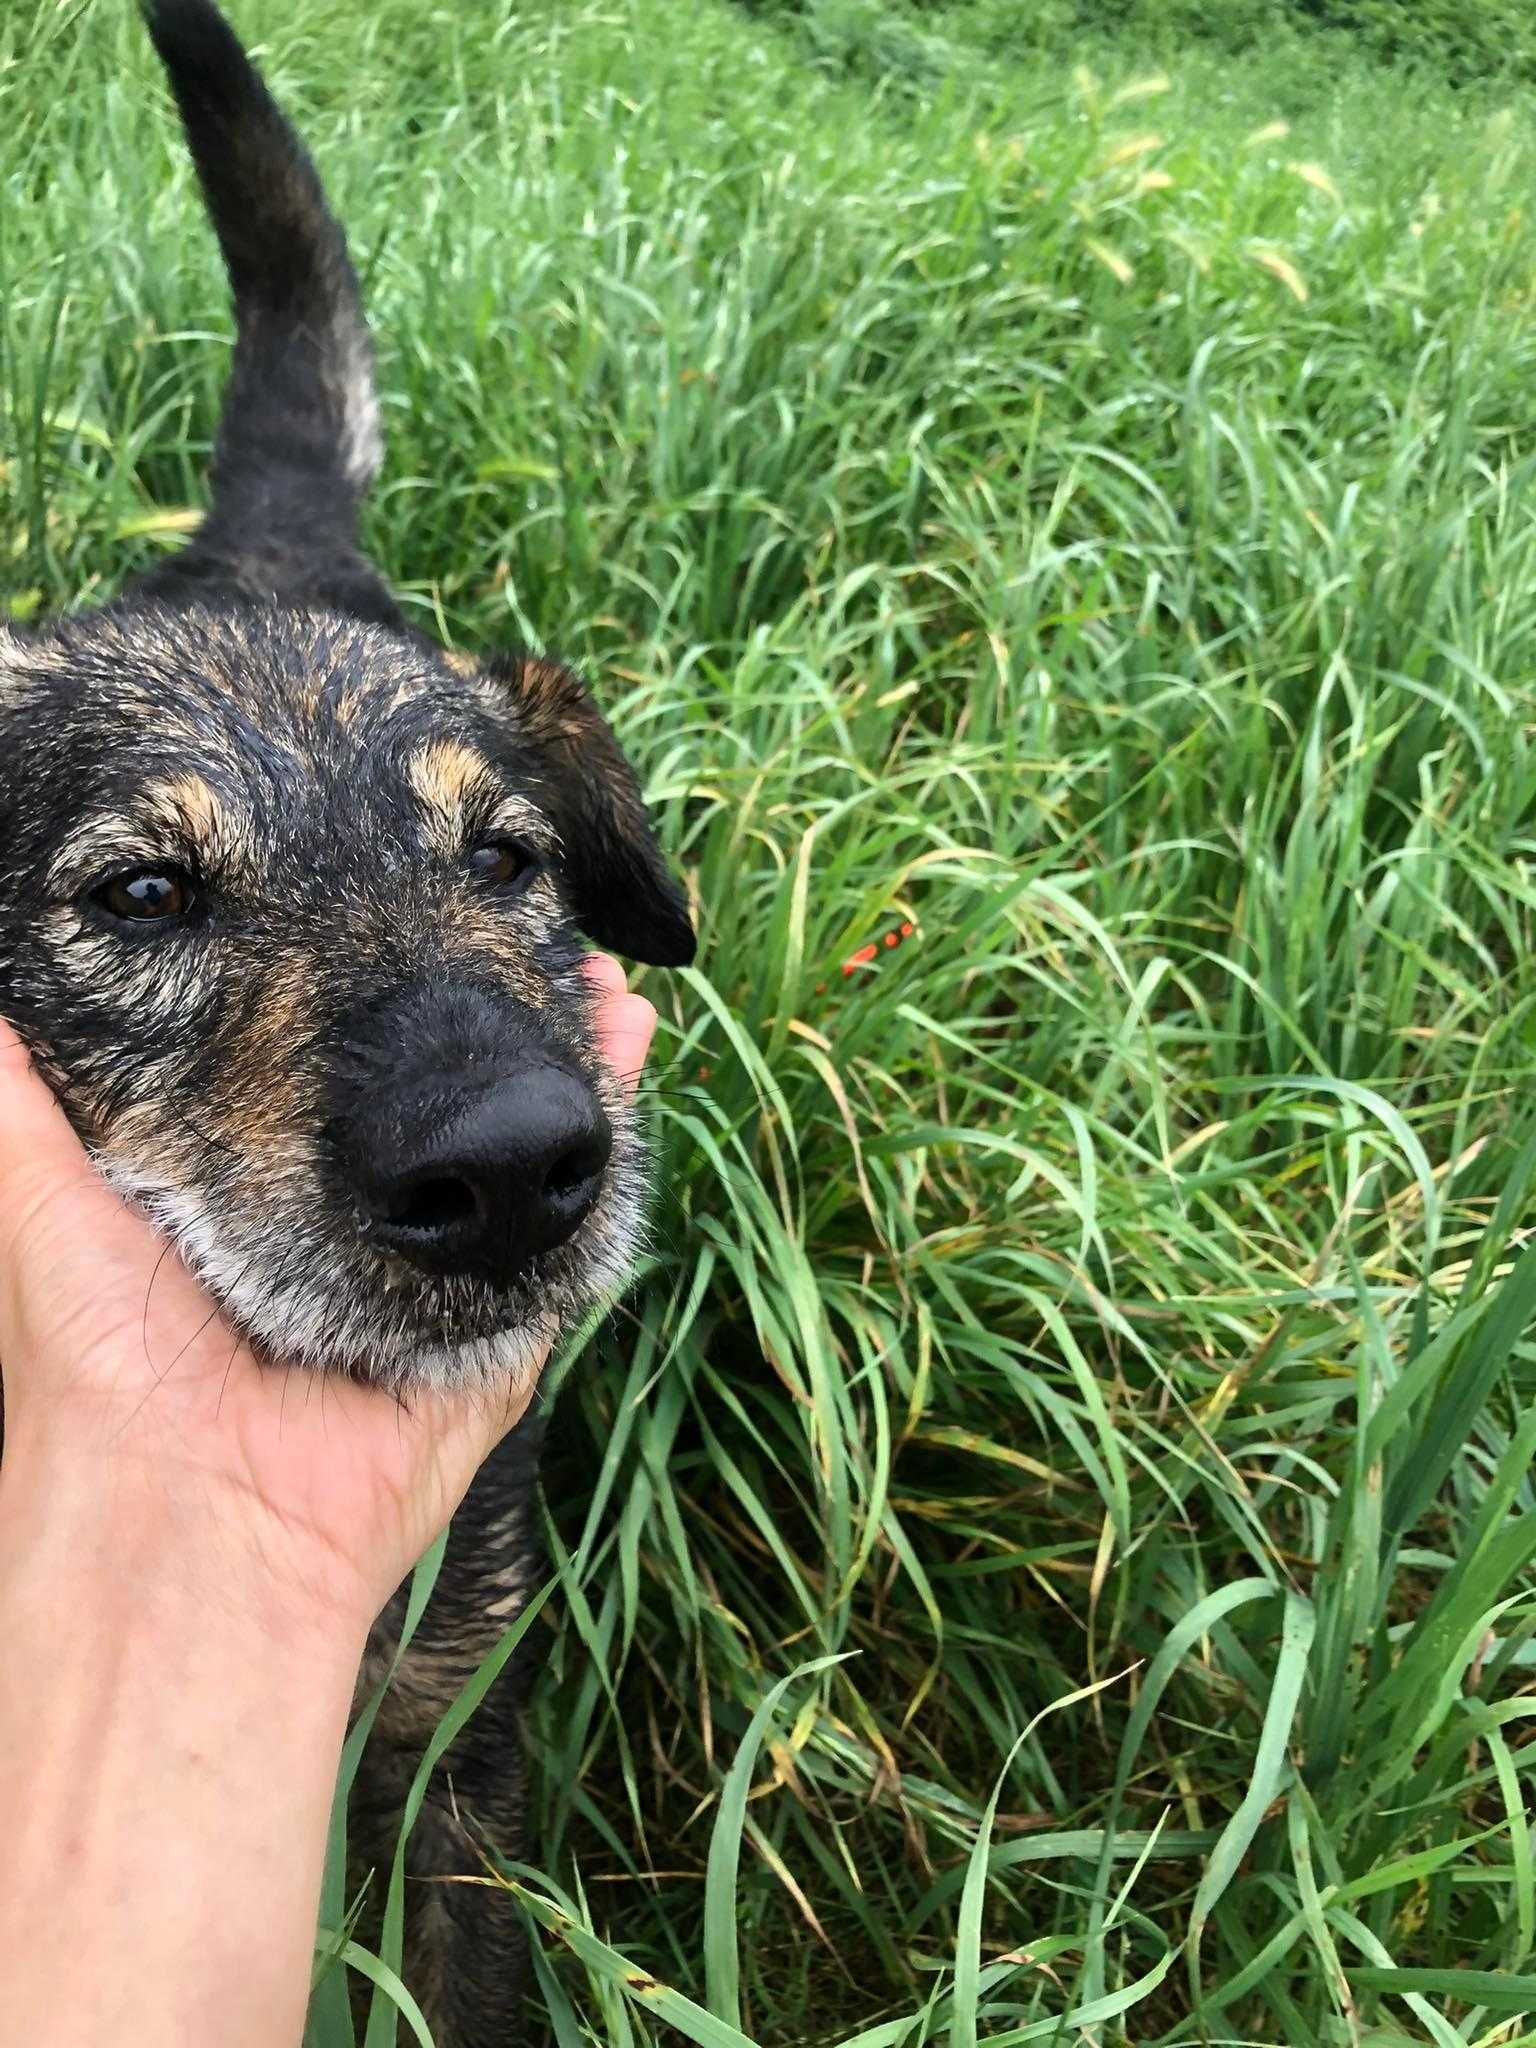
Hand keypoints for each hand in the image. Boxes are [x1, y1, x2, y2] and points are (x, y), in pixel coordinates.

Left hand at [0, 953, 656, 1635]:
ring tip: (587, 962)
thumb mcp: (40, 1210)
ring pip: (510, 1138)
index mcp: (266, 1189)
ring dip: (559, 1045)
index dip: (367, 995)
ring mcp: (443, 1265)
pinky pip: (568, 1205)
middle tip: (513, 919)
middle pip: (439, 1097)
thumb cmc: (106, 1370)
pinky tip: (626, 1032)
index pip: (337, 1066)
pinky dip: (610, 1121)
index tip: (384, 921)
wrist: (194, 1514)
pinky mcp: (504, 1319)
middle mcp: (363, 1220)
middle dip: (483, 1008)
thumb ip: (19, 1112)